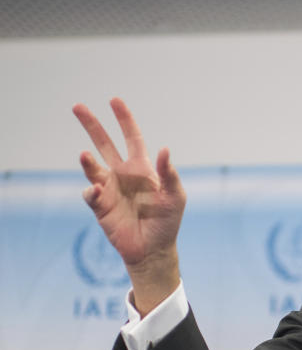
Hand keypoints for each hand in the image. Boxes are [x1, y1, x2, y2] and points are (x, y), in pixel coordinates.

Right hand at [73, 98, 184, 313]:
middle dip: (92, 125)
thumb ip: (170, 173)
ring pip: (92, 166)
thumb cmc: (167, 222)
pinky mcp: (100, 205)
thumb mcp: (175, 197)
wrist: (153, 249)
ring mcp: (109, 189)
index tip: (114, 100)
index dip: (124, 119)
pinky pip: (90, 194)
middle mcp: (123, 174)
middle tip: (78, 107)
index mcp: (142, 169)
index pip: (131, 138)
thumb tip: (165, 149)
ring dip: (87, 161)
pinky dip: (90, 191)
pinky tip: (96, 192)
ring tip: (85, 155)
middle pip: (104, 143)